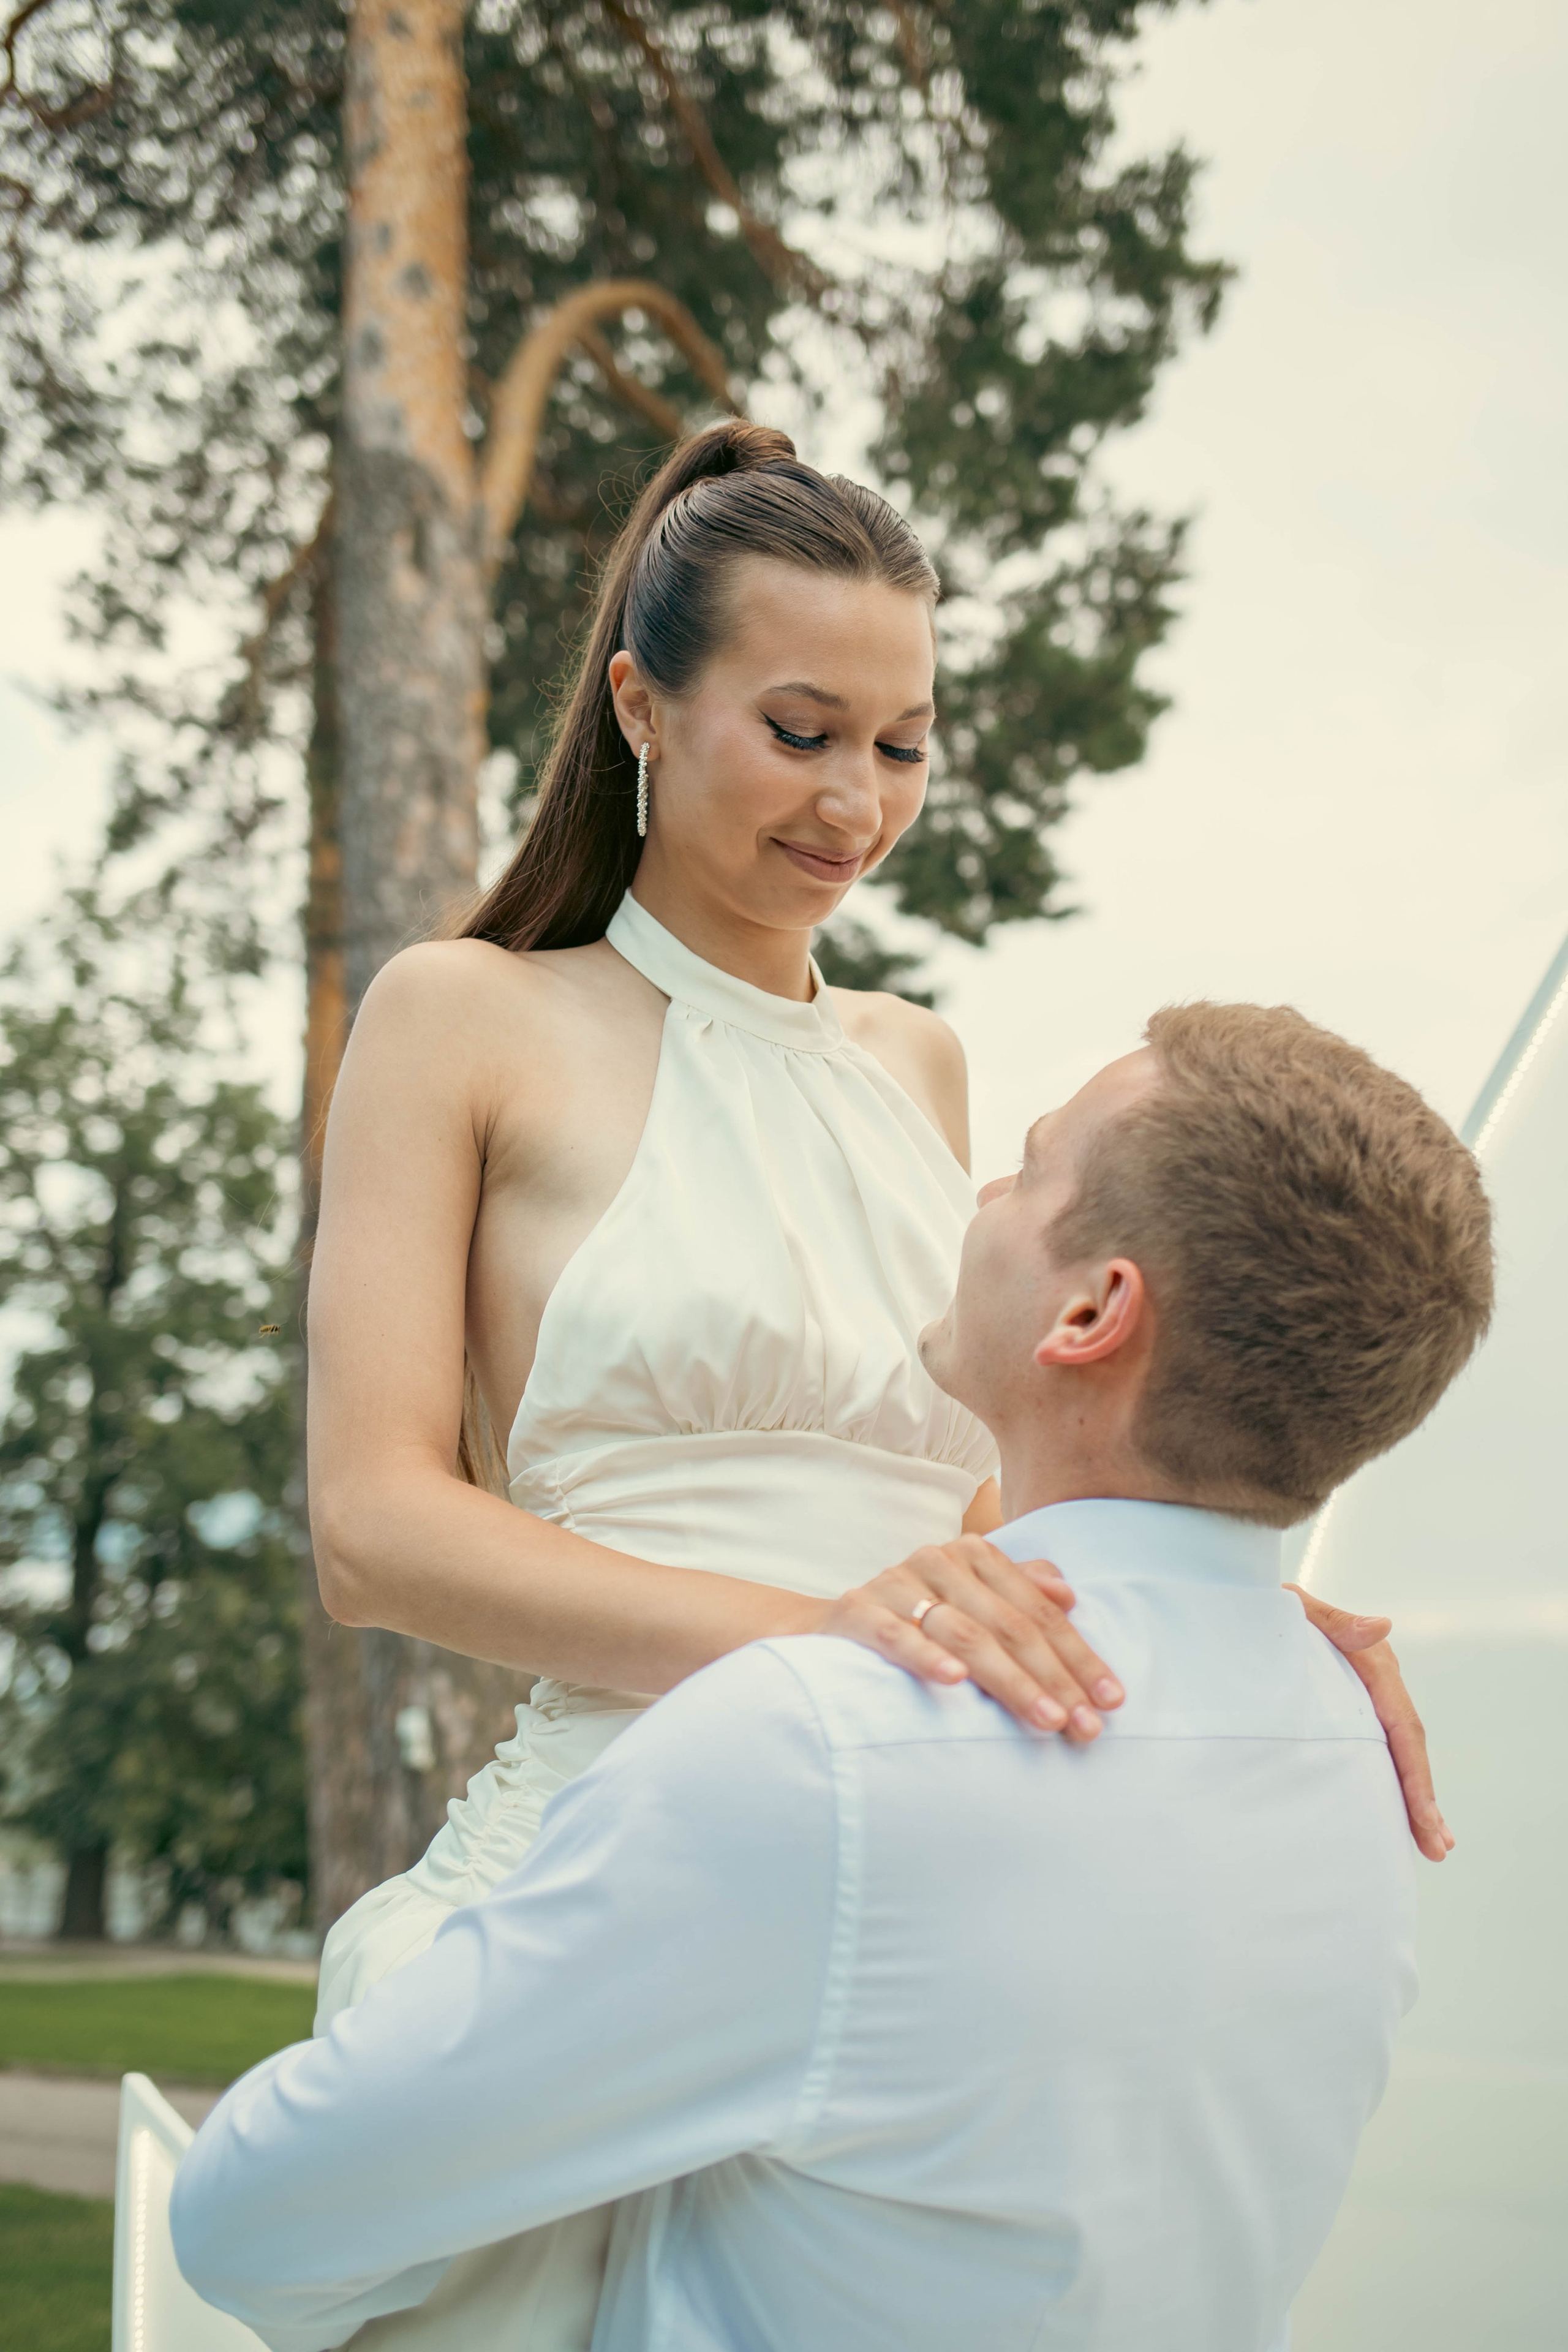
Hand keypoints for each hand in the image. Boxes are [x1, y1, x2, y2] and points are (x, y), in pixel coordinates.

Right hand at [818, 1537, 1123, 1740]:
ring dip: (1010, 1680)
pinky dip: (924, 1656)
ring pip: (964, 1634)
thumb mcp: (974, 1598)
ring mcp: (895, 1583)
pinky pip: (894, 1635)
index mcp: (974, 1554)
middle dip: (1054, 1679)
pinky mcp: (856, 1610)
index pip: (1039, 1611)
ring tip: (1046, 1718)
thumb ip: (1020, 1589)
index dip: (1079, 1655)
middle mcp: (938, 1560)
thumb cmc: (920, 1616)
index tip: (1111, 1700)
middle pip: (1009, 1625)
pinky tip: (954, 1681)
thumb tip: (1068, 1594)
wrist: (837, 1624)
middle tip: (1086, 1726)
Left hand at [1286, 1584, 1453, 1861]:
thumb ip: (1338, 1622)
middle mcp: (1378, 1684)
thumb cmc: (1274, 1613)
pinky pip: (1377, 1749)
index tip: (1426, 1817)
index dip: (1416, 1774)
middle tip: (1437, 1847)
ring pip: (1397, 1753)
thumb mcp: (1301, 1612)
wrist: (1253, 1610)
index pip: (1402, 1726)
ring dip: (1415, 1798)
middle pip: (1407, 1747)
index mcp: (1373, 1664)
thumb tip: (1381, 1627)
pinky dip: (1392, 1782)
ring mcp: (1367, 1699)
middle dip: (1423, 1799)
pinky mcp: (1351, 1711)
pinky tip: (1398, 1813)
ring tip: (1430, 1843)